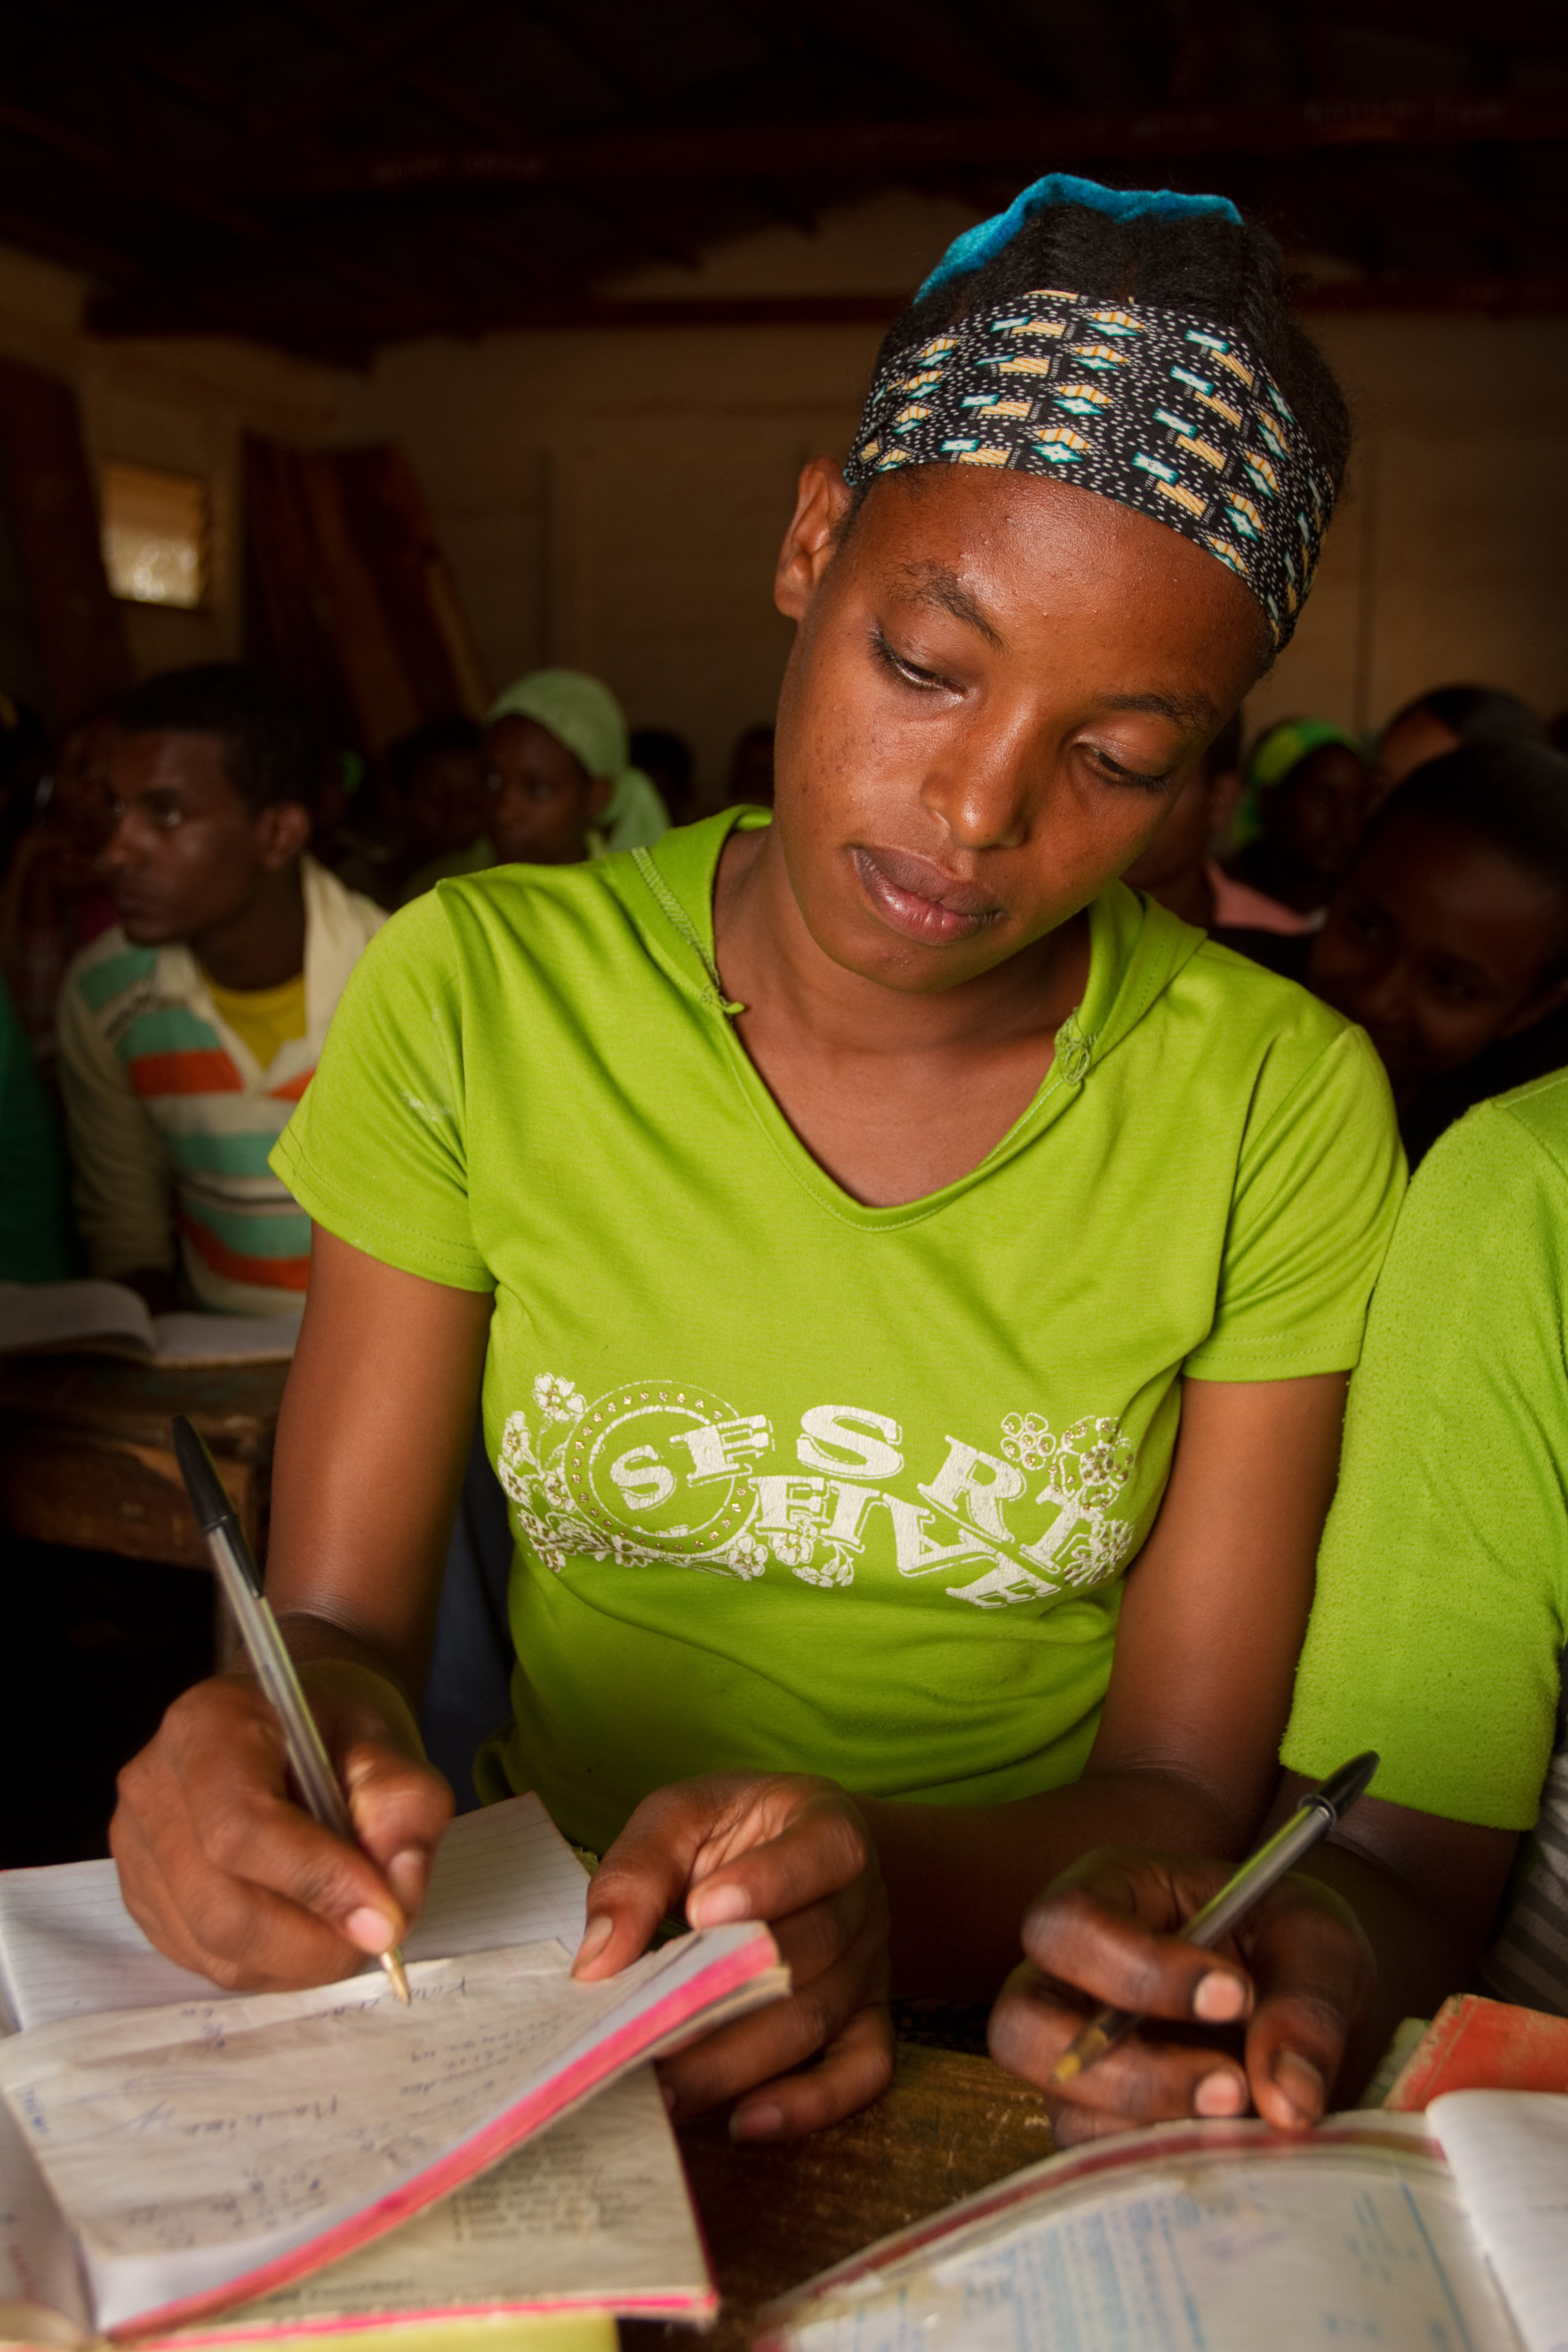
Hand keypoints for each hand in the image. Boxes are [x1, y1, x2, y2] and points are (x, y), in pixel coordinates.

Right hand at [110, 1662, 453, 1991]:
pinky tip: (306, 1922)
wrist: (294, 1733)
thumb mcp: (389, 1748)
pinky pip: (208, 1963)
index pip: (241, 1828)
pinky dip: (274, 1963)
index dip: (317, 1882)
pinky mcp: (142, 1900)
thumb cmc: (335, 1736)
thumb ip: (403, 1808)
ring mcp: (137, 1850)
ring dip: (301, 1957)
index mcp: (207, 1726)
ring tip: (348, 1918)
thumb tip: (396, 1897)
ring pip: (216, 1949)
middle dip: (315, 1939)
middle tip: (382, 1929)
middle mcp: (154, 1789)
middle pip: (222, 1907)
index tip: (386, 1915)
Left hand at [571, 1772, 892, 2140]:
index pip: (820, 1851)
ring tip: (668, 2093)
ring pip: (819, 2017)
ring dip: (741, 2061)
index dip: (768, 1882)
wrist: (799, 1850)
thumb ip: (639, 1872)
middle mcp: (862, 1898)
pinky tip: (746, 2124)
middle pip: (813, 1949)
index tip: (699, 1911)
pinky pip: (862, 2071)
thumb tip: (597, 1961)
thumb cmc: (730, 1832)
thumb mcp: (680, 1818)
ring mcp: (870, 1964)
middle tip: (650, 2034)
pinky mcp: (868, 2018)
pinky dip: (811, 2104)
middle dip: (729, 1996)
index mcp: (828, 1826)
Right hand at [987, 1846, 1373, 2145]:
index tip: (1233, 1997)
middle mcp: (1069, 1977)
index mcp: (1108, 1896)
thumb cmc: (1294, 1950)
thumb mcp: (1319, 1946)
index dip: (1135, 1966)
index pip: (1070, 1922)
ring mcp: (1076, 2056)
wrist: (1318, 2006)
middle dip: (1123, 2069)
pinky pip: (1097, 2160)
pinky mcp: (1100, 2122)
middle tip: (1229, 2087)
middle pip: (1021, 2024)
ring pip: (1060, 2106)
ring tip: (1242, 2120)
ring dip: (1152, 2126)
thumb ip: (1307, 2006)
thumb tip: (1287, 2099)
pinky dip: (1162, 2165)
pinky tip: (1225, 2147)